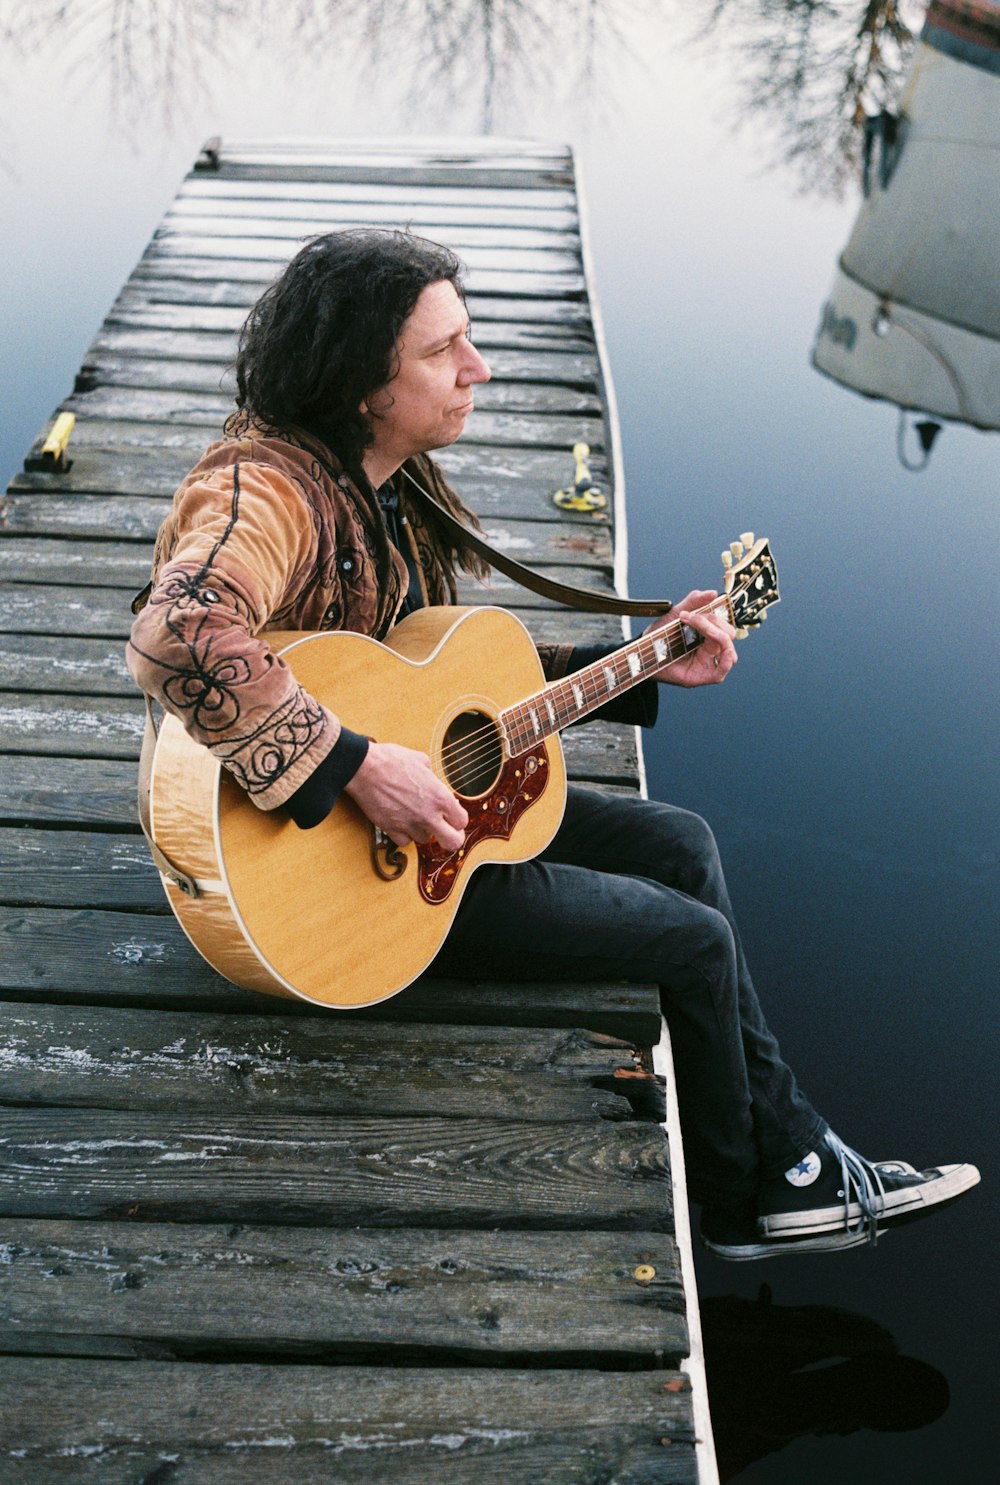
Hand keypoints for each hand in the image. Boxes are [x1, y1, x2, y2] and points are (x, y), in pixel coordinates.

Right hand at [344, 741, 468, 850]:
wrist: (364, 767)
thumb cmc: (392, 760)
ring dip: (424, 831)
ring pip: (426, 840)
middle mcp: (428, 815)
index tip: (451, 813)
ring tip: (416, 816)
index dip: (457, 817)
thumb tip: (435, 785)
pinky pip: (405, 841)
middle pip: (453, 842)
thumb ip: (433, 778)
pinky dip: (405, 835)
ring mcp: (410, 825)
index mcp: (440, 797)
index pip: (462, 821)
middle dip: (452, 836)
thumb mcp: (422, 761)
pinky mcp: (391, 830)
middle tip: (446, 829)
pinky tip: (402, 822)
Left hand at [644, 589, 737, 687]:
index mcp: (707, 635)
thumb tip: (713, 593)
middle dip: (713, 623)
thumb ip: (693, 601)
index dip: (712, 615)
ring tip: (701, 629)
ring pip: (729, 651)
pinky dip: (726, 660)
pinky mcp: (702, 676)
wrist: (642, 653)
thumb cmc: (658, 636)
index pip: (724, 624)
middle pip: (728, 635)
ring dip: (718, 635)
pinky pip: (722, 671)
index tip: (688, 613)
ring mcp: (708, 663)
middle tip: (691, 619)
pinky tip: (718, 649)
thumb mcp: (675, 614)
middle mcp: (710, 649)